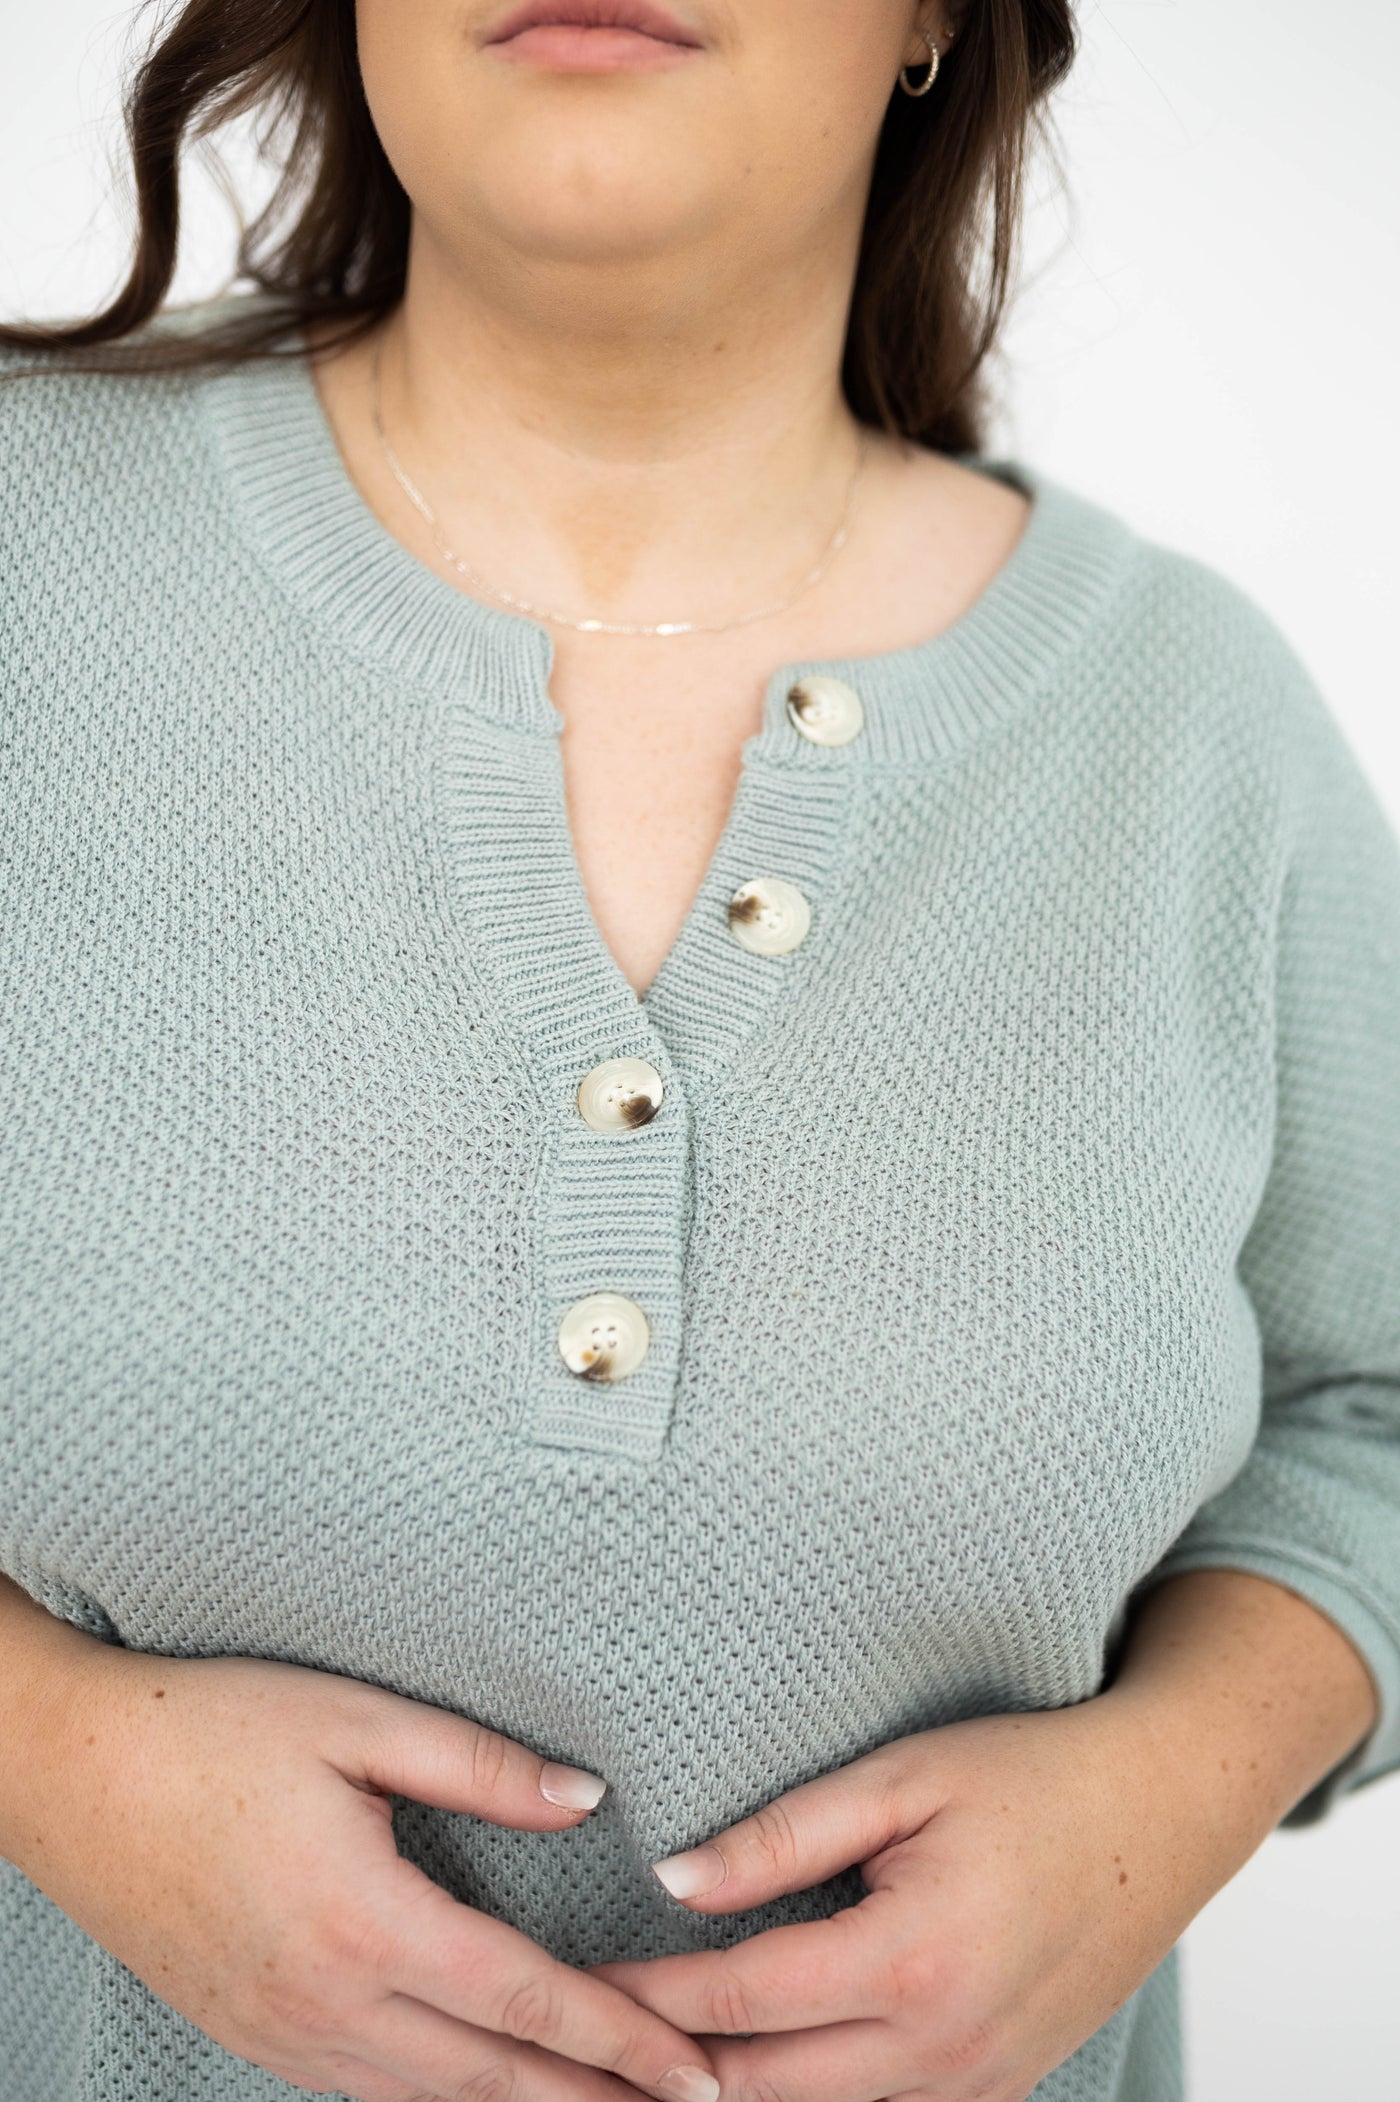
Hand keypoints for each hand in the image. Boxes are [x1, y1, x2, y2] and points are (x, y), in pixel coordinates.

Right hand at [17, 1633, 719, 2101]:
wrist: (71, 1774)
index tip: (695, 2069)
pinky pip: (367, 2091)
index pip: (525, 2002)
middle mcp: (325, 2003)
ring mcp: (282, 2034)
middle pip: (490, 2079)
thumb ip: (479, 1767)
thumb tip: (586, 1798)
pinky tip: (482, 2092)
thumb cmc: (211, 1730)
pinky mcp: (250, 2035)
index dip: (621, 2040)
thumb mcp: (355, 1722)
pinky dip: (443, 2101)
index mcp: (364, 1922)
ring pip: (428, 2100)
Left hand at [586, 1694, 1234, 2101]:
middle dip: (666, 2065)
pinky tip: (750, 2066)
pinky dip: (805, 2097)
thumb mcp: (903, 1778)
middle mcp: (945, 2048)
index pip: (742, 2001)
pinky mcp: (995, 2093)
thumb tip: (672, 1879)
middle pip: (763, 2088)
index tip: (579, 1977)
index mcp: (914, 1961)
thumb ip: (784, 1836)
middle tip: (585, 2033)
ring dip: (729, 2090)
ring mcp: (977, 2086)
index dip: (649, 1992)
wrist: (1165, 1815)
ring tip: (646, 2056)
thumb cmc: (1031, 1776)